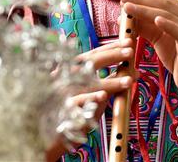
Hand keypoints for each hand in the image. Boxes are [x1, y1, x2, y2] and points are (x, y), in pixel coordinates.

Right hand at [45, 38, 136, 159]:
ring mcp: (62, 91)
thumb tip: (131, 71)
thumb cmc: (72, 111)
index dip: (111, 47)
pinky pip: (76, 101)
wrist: (46, 135)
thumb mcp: (90, 93)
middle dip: (111, 56)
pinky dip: (89, 97)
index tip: (128, 42)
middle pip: (89, 61)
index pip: (93, 54)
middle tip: (131, 52)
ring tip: (129, 80)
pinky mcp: (61, 109)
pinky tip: (103, 95)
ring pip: (87, 82)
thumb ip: (106, 81)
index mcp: (71, 70)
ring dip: (109, 81)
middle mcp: (66, 76)